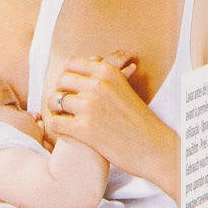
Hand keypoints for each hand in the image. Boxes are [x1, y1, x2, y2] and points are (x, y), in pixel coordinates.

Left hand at [47, 53, 177, 195]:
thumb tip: (90, 59)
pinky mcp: (84, 128)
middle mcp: (97, 85)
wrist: (153, 148)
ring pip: (54, 101)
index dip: (68, 77)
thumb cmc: (138, 120)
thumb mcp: (123, 87)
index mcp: (107, 72)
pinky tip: (67, 131)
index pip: (71, 64)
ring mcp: (89, 106)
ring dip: (57, 110)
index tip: (71, 88)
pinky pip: (55, 122)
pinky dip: (58, 127)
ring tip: (65, 118)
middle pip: (60, 81)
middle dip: (60, 92)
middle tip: (66, 105)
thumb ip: (105, 75)